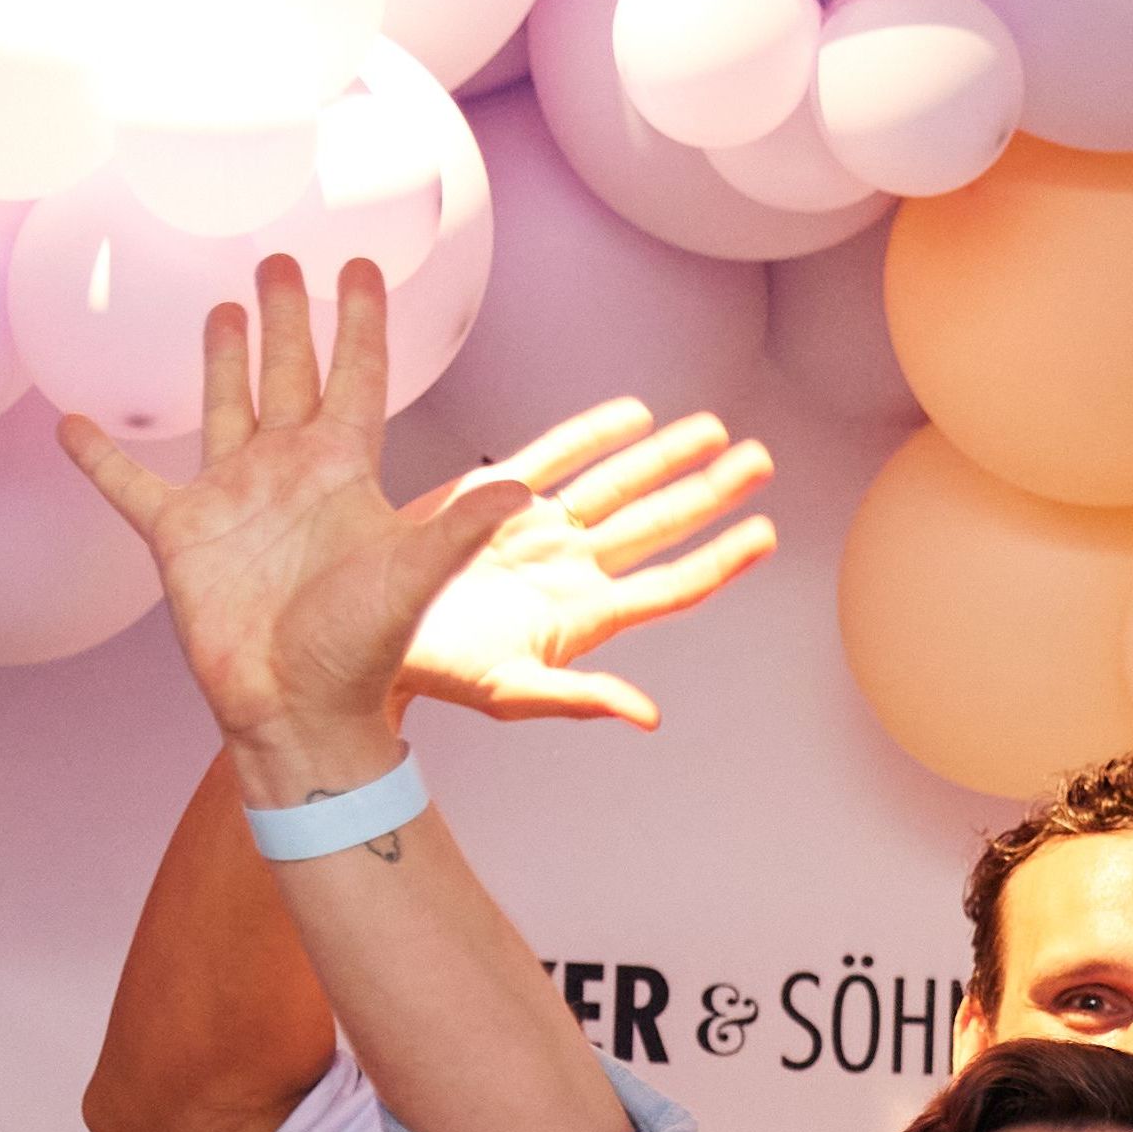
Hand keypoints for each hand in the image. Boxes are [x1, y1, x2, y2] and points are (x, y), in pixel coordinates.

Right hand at [64, 251, 532, 793]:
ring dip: (222, 360)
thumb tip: (525, 492)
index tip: (360, 266)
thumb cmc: (358, 654)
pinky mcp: (180, 538)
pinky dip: (100, 456)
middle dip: (288, 319)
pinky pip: (130, 485)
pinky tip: (73, 421)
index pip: (357, 376)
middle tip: (281, 261)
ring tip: (222, 307)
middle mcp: (288, 474)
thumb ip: (458, 530)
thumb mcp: (414, 580)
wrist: (297, 711)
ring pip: (226, 407)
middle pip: (289, 375)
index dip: (359, 322)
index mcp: (343, 472)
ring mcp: (233, 501)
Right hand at [398, 399, 776, 728]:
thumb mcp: (511, 693)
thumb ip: (582, 696)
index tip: (765, 534)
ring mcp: (539, 529)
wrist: (367, 633)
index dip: (720, 558)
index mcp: (584, 615)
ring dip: (666, 456)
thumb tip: (648, 715)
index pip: (671, 584)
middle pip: (659, 523)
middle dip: (711, 491)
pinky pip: (557, 455)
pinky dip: (594, 433)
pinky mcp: (496, 496)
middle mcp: (572, 567)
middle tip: (760, 460)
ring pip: (618, 484)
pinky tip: (634, 415)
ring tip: (714, 430)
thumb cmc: (438, 673)